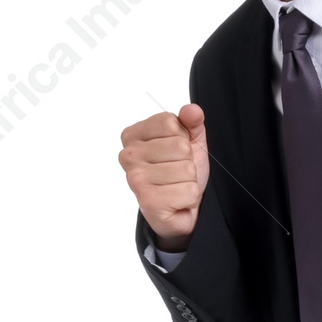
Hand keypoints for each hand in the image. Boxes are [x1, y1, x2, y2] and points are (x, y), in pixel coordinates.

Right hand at [120, 104, 209, 249]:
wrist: (181, 211)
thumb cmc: (180, 175)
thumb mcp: (190, 143)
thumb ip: (191, 123)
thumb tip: (192, 110)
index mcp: (133, 135)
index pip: (169, 122)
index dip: (183, 138)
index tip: (174, 153)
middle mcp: (128, 156)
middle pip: (180, 145)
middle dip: (187, 161)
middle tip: (177, 174)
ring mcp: (135, 178)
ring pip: (186, 169)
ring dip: (189, 181)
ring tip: (177, 187)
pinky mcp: (148, 201)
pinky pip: (188, 191)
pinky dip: (189, 198)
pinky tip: (177, 201)